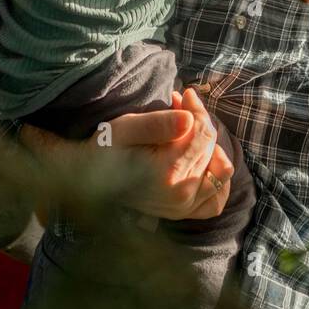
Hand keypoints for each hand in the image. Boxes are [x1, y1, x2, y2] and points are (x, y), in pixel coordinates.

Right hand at [19, 86, 232, 220]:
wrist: (88, 180)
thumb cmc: (106, 149)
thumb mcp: (126, 128)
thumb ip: (158, 124)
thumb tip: (190, 119)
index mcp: (167, 173)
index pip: (203, 133)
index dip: (197, 110)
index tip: (183, 95)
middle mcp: (181, 195)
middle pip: (211, 148)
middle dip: (200, 122)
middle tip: (181, 105)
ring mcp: (184, 208)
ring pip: (220, 170)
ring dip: (210, 146)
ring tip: (189, 131)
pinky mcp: (183, 213)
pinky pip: (215, 200)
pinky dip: (216, 179)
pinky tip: (205, 160)